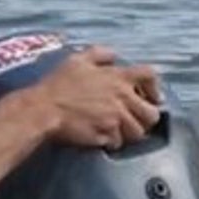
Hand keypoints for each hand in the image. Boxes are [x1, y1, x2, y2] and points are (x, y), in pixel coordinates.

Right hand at [36, 45, 161, 148]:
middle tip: (134, 120)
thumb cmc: (58, 84)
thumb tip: (113, 55)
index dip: (155, 87)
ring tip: (118, 131)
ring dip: (129, 133)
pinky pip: (119, 144)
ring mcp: (116, 118)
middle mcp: (122, 97)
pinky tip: (103, 138)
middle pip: (152, 113)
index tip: (152, 97)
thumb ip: (99, 54)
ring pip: (138, 132)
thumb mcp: (78, 60)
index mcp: (117, 77)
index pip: (150, 76)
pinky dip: (112, 143)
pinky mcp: (107, 135)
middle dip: (145, 118)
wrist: (43, 109)